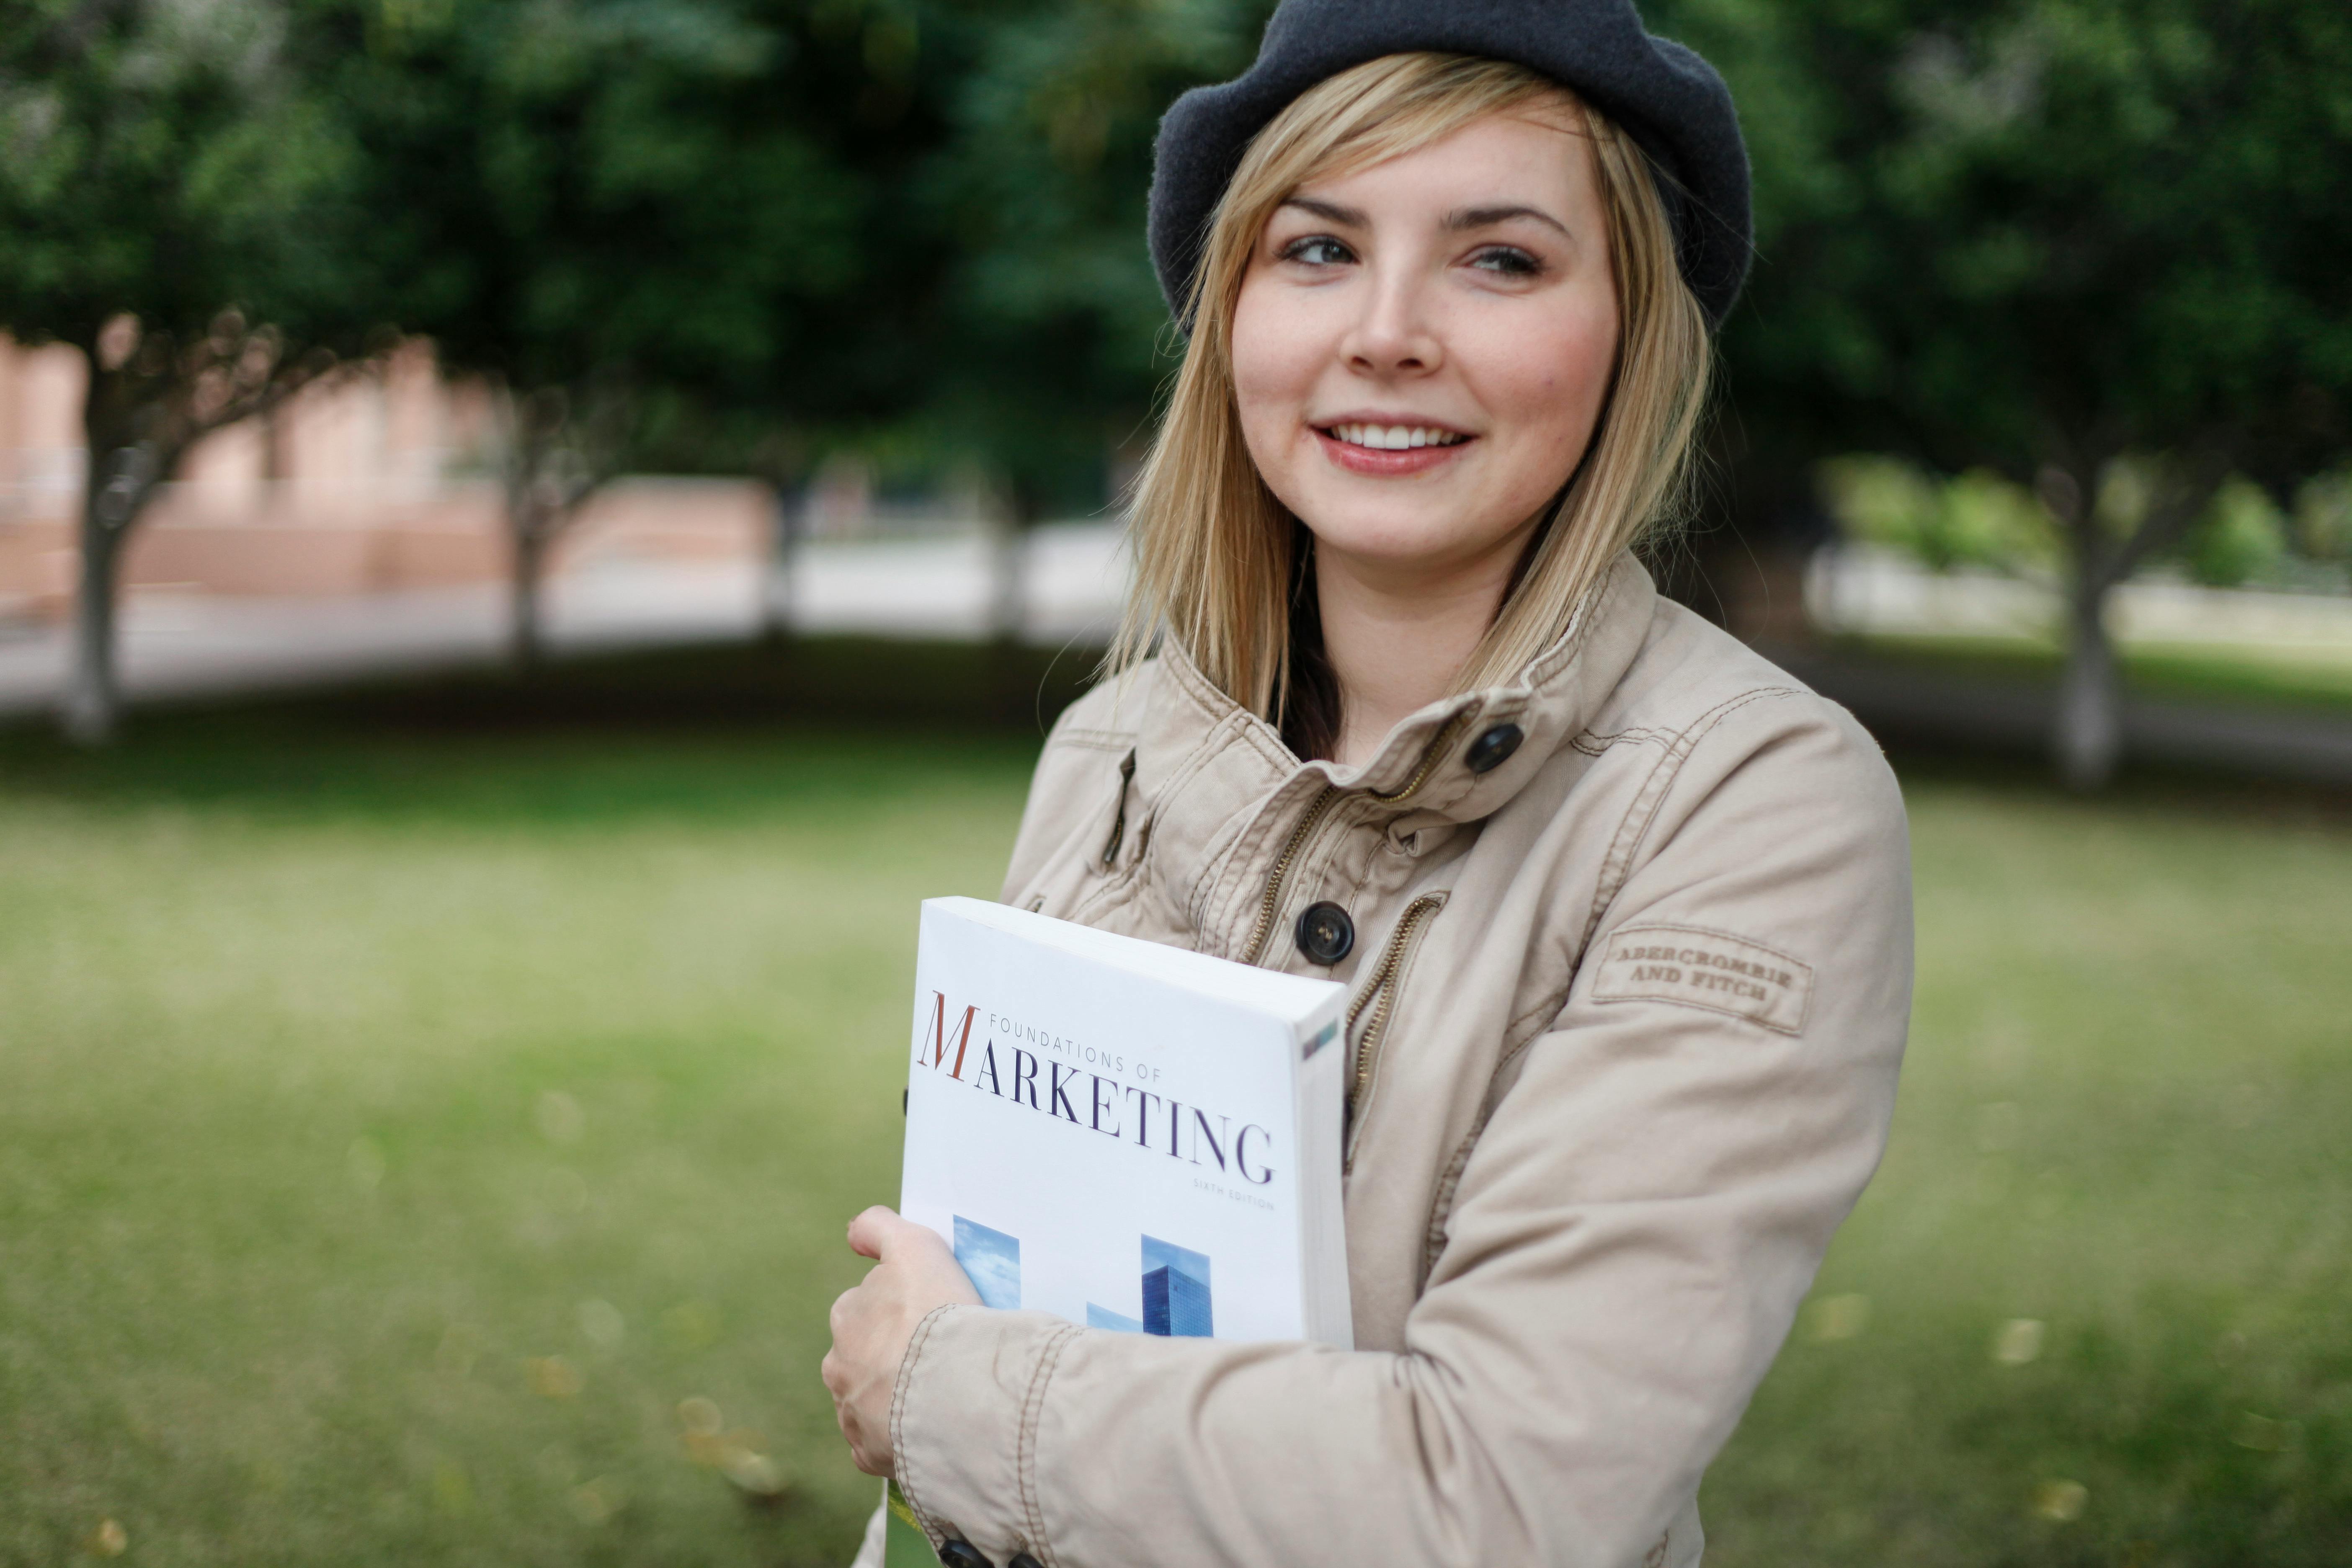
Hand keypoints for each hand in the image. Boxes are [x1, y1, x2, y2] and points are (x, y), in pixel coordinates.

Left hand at [821, 1206, 982, 1476]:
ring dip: (894, 1399)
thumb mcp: (915, 1247)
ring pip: (869, 1403)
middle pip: (862, 1358)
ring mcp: (852, 1414)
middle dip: (890, 1358)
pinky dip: (897, 1440)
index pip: (863, 1309)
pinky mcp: (868, 1454)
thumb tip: (854, 1232)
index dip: (896, 1311)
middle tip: (936, 1358)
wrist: (954, 1391)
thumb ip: (880, 1228)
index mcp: (846, 1317)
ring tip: (940, 1396)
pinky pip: (878, 1447)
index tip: (925, 1318)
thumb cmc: (936, 1313)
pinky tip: (927, 1431)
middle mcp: (838, 1366)